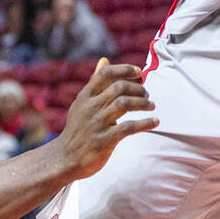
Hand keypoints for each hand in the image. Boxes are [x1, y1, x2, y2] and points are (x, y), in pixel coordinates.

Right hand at [58, 58, 158, 180]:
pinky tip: (155, 122)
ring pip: (124, 104)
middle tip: (146, 94)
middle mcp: (90, 107)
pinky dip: (145, 123)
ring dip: (142, 103)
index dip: (124, 69)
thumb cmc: (77, 129)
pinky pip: (129, 127)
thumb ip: (94, 82)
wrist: (64, 159)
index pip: (105, 74)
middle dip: (137, 89)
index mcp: (85, 96)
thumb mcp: (81, 103)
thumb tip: (104, 59)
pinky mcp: (104, 141)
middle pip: (119, 88)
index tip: (139, 72)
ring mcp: (97, 124)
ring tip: (151, 106)